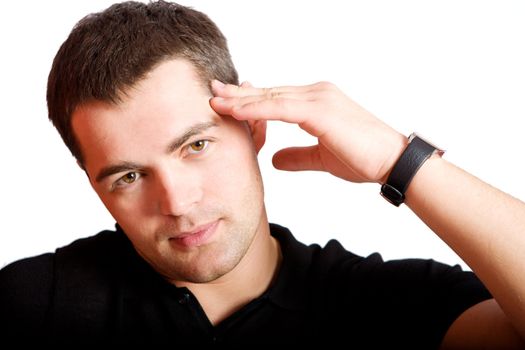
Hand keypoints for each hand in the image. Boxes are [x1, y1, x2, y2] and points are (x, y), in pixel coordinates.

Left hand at [210, 80, 406, 183]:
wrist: (390, 161)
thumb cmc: (362, 157)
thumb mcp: (321, 156)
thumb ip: (297, 155)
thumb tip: (275, 160)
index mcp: (316, 101)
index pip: (275, 98)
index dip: (249, 100)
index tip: (226, 101)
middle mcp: (316, 94)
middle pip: (269, 92)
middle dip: (239, 94)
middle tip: (212, 92)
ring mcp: (318, 99)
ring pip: (271, 97)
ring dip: (241, 100)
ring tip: (215, 100)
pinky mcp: (320, 110)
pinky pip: (281, 108)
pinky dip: (257, 109)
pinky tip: (236, 111)